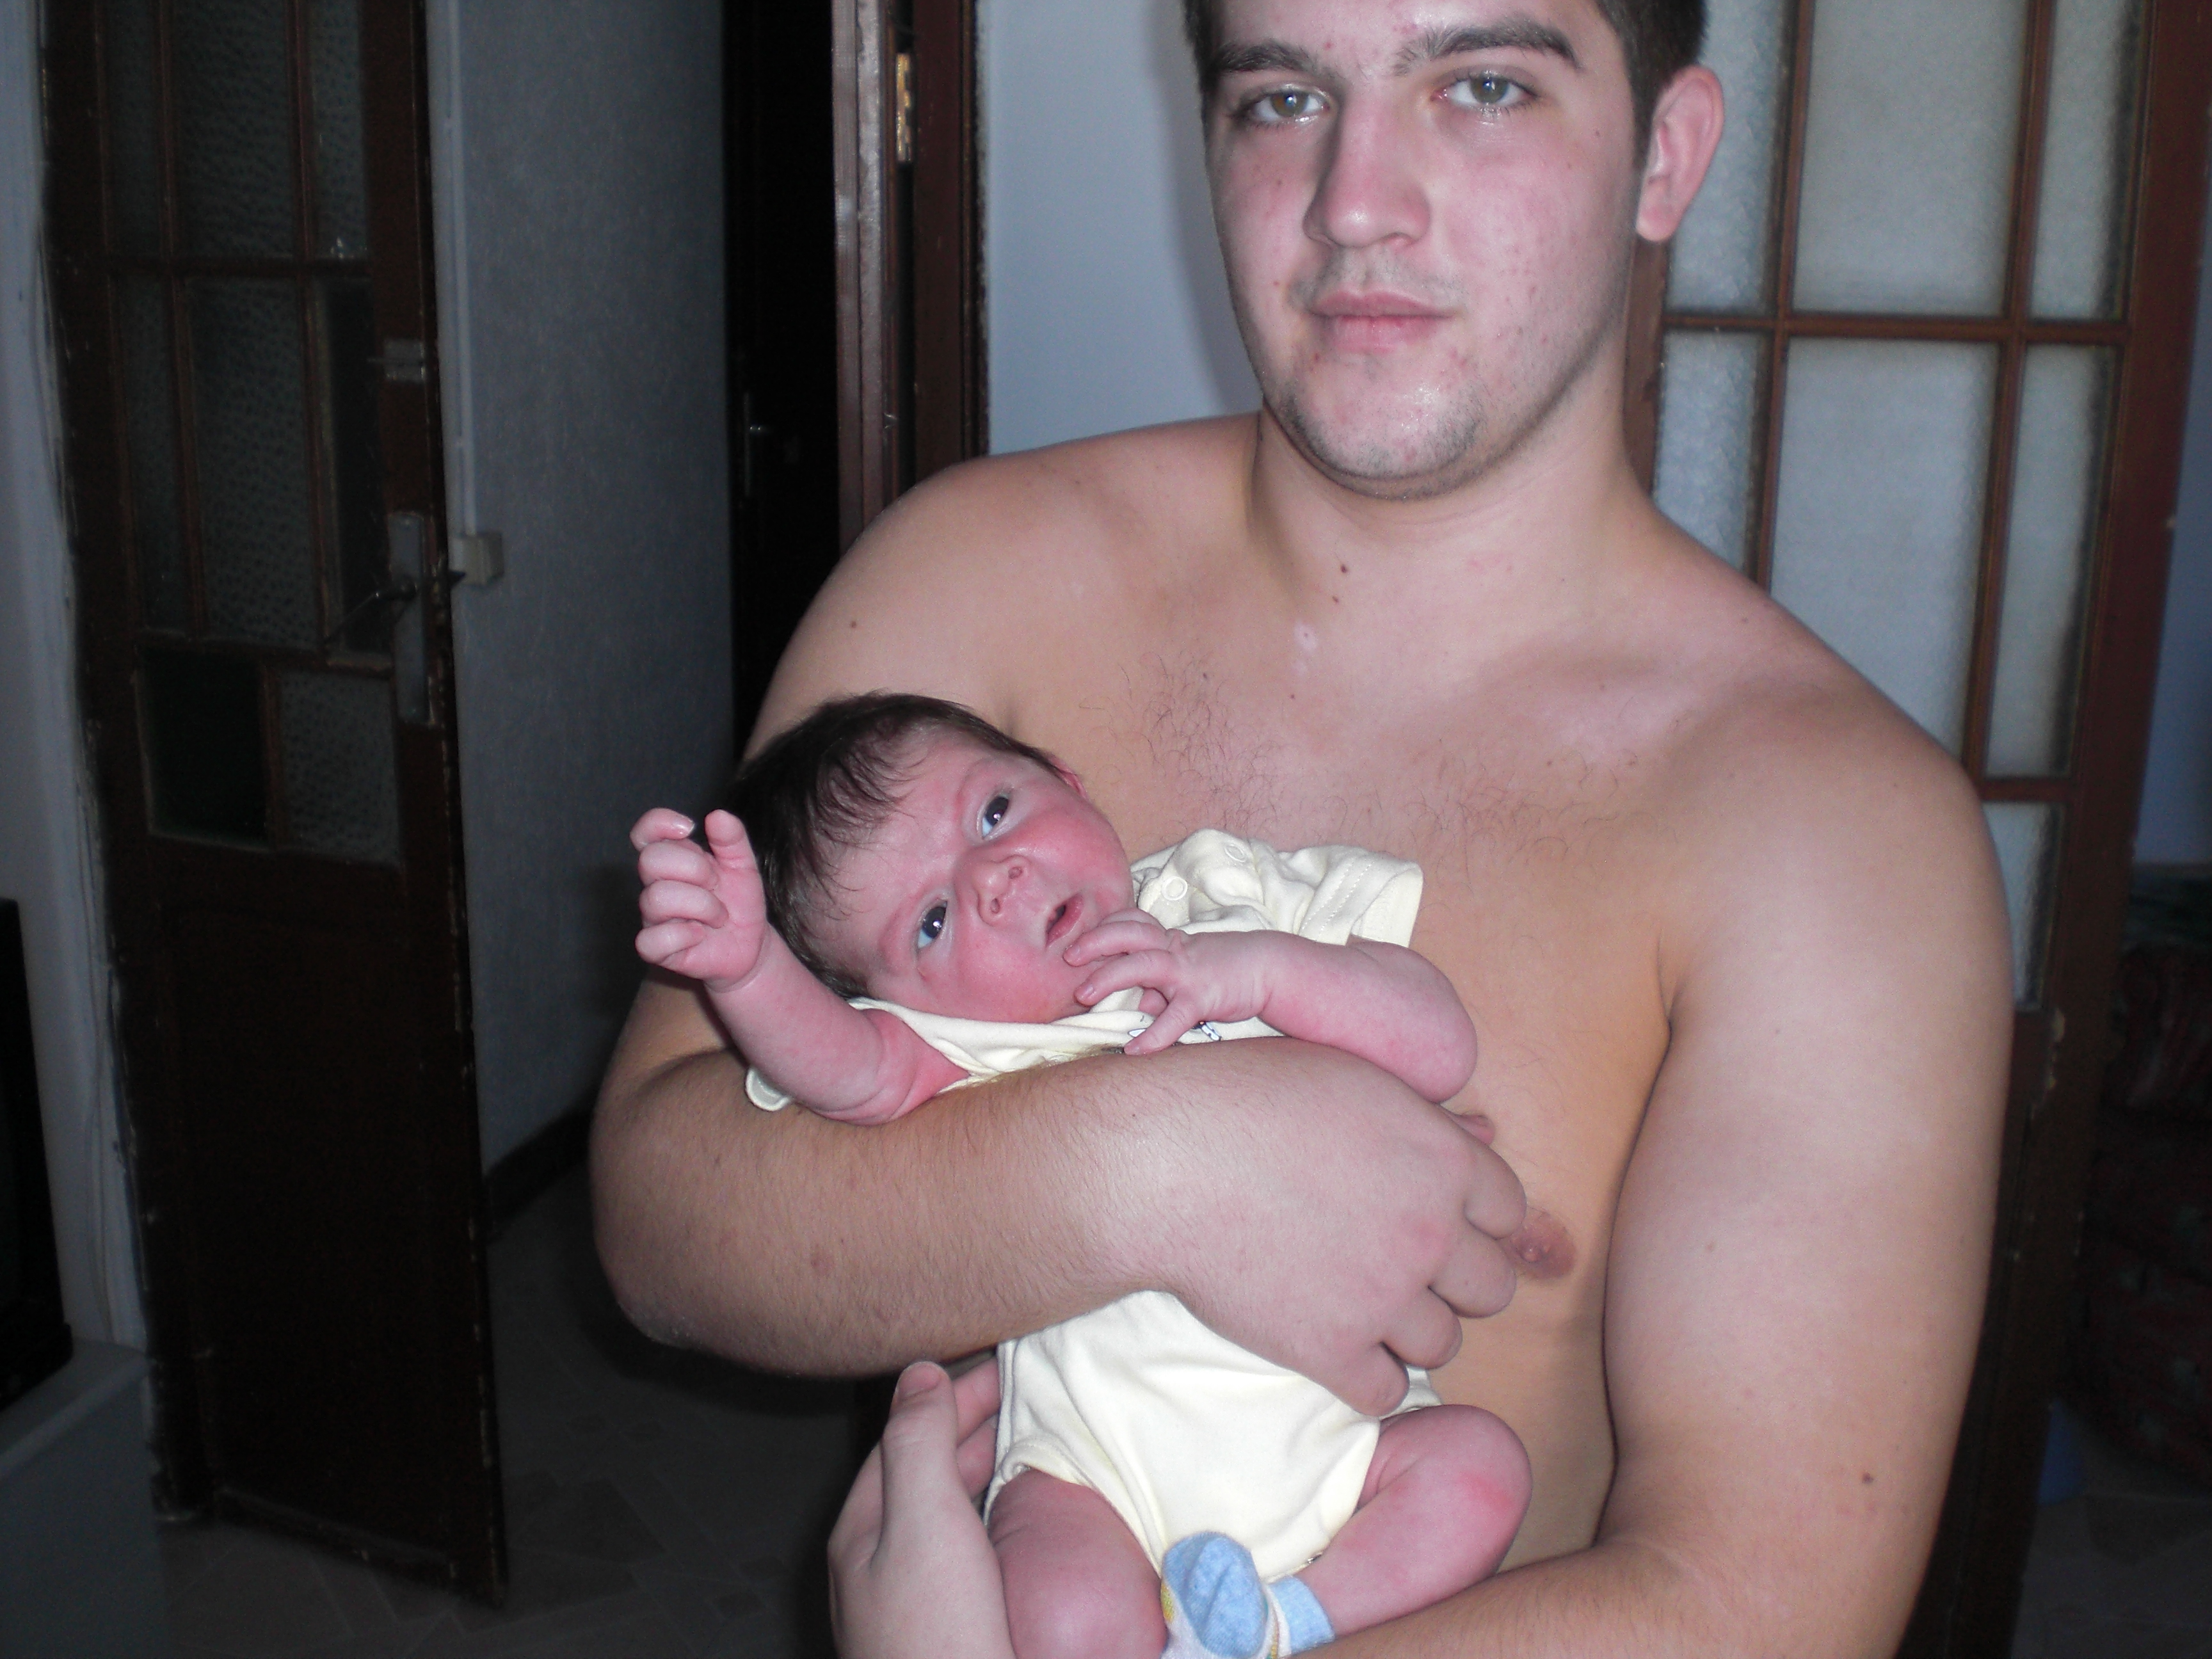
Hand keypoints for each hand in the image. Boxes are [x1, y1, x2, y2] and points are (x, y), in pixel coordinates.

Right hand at [631, 808, 770, 991]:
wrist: (751, 945)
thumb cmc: (739, 902)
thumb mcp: (744, 866)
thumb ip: (732, 839)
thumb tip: (718, 816)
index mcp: (674, 860)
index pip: (645, 834)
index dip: (658, 823)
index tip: (689, 827)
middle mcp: (657, 885)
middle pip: (650, 860)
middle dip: (694, 868)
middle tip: (716, 884)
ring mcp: (654, 918)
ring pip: (657, 898)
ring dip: (702, 905)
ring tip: (719, 915)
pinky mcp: (657, 949)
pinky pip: (650, 941)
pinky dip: (684, 935)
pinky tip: (701, 935)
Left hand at [828, 1362, 1012, 1658]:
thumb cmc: (936, 1638)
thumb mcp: (922, 1525)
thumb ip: (918, 1446)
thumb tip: (918, 1373)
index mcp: (862, 1533)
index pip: (904, 1437)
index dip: (950, 1394)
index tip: (1002, 1364)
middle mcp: (880, 1564)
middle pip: (924, 1471)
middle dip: (970, 1424)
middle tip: (1025, 1391)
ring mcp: (915, 1599)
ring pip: (946, 1510)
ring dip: (984, 1467)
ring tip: (1030, 1440)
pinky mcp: (951, 1627)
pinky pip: (969, 1549)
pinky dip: (995, 1513)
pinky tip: (1024, 1519)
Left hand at [1066, 912, 1272, 1052]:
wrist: (1267, 969)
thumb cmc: (1222, 969)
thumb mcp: (1184, 971)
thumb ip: (1155, 987)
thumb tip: (1134, 1006)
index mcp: (1167, 940)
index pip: (1130, 921)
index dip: (1104, 927)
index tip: (1079, 941)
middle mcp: (1173, 949)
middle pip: (1129, 933)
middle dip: (1096, 941)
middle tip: (1068, 957)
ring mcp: (1187, 972)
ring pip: (1143, 964)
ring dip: (1110, 977)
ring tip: (1083, 996)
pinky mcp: (1202, 996)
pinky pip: (1174, 1017)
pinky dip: (1153, 1035)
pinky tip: (1134, 1049)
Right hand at [1125, 1041, 1526, 1414]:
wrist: (1162, 1159)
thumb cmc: (1244, 1099)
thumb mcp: (1347, 1078)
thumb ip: (1422, 1117)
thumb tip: (1481, 1133)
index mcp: (1442, 1158)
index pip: (1510, 1211)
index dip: (1476, 1218)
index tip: (1438, 1221)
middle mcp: (1428, 1230)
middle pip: (1492, 1287)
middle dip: (1454, 1280)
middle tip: (1402, 1267)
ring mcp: (1383, 1295)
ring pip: (1442, 1344)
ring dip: (1409, 1331)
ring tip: (1360, 1304)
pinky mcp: (1330, 1349)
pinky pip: (1385, 1391)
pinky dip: (1364, 1376)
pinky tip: (1332, 1346)